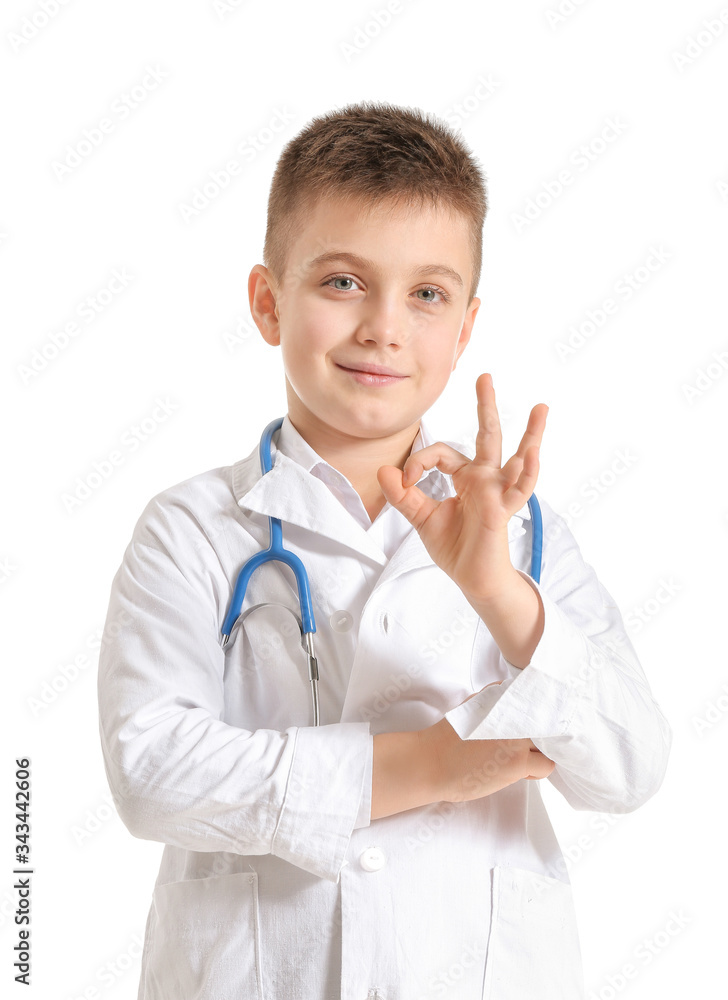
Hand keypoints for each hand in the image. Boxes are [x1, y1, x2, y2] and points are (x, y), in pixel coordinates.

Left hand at [377, 373, 547, 601]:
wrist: (473, 580)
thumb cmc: (455, 548)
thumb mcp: (421, 518)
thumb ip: (403, 495)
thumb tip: (383, 470)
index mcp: (465, 477)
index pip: (440, 454)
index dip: (418, 462)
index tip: (403, 480)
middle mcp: (485, 479)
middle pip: (487, 436)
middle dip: (486, 406)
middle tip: (485, 376)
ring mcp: (498, 492)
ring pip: (517, 457)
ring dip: (530, 433)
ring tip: (541, 408)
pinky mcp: (504, 510)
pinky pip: (518, 489)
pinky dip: (526, 472)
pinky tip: (531, 453)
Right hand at [419, 684, 554, 803]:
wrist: (432, 763)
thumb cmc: (447, 740)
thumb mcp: (471, 707)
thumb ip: (494, 701)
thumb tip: (513, 700)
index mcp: (498, 697)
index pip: (534, 698)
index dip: (537, 713)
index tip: (533, 724)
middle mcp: (510, 713)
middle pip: (544, 721)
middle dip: (539, 734)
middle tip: (525, 746)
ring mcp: (516, 737)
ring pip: (548, 745)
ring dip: (538, 753)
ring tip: (518, 760)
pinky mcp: (518, 762)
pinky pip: (546, 765)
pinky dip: (537, 770)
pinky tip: (517, 771)